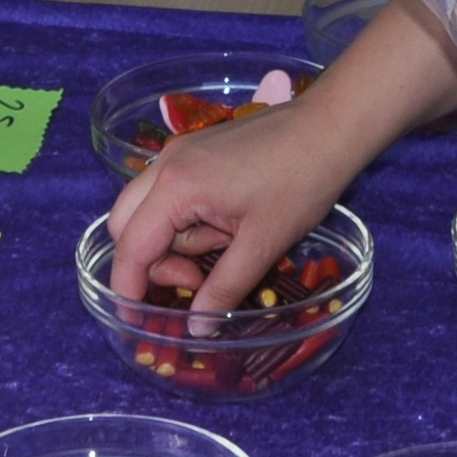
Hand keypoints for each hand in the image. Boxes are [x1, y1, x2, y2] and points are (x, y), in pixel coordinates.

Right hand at [106, 105, 363, 311]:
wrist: (330, 127)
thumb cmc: (300, 183)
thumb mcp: (262, 244)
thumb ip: (223, 288)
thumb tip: (195, 328)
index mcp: (176, 187)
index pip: (131, 248)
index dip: (128, 289)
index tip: (136, 321)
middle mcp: (166, 164)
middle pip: (126, 226)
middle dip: (153, 262)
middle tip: (196, 278)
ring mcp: (179, 153)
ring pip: (148, 210)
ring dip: (175, 240)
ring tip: (227, 244)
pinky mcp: (196, 151)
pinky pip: (170, 194)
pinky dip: (186, 219)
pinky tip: (227, 225)